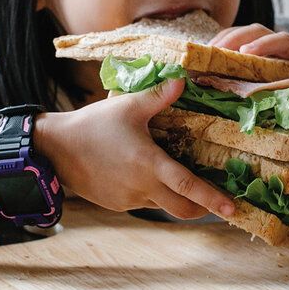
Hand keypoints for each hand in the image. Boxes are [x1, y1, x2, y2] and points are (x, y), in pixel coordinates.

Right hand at [34, 79, 234, 219]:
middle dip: (202, 209)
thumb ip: (159, 96)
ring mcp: (130, 199)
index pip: (188, 186)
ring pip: (163, 206)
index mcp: (149, 164)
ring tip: (181, 182)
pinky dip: (153, 195)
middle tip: (217, 203)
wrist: (56, 149)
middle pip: (182, 209)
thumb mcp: (128, 106)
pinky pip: (144, 203)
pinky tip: (147, 176)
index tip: (232, 208)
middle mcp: (143, 187)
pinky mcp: (118, 204)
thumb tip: (184, 81)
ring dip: (175, 199)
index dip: (212, 198)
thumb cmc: (94, 125)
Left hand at [209, 24, 288, 124]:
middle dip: (236, 37)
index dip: (224, 42)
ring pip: (287, 41)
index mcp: (278, 58)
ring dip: (265, 44)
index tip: (201, 53)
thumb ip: (265, 100)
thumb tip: (223, 114)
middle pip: (261, 32)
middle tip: (216, 49)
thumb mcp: (288, 101)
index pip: (245, 40)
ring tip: (246, 54)